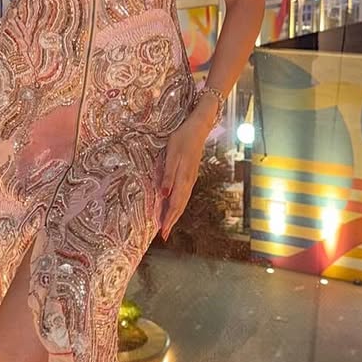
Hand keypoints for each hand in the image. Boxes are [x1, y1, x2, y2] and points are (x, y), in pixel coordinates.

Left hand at [158, 110, 210, 239]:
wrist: (199, 127)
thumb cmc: (182, 138)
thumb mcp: (172, 155)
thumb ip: (168, 175)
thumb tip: (164, 195)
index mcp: (183, 178)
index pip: (174, 204)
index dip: (168, 219)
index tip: (163, 232)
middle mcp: (188, 181)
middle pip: (180, 206)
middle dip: (171, 220)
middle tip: (164, 234)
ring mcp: (191, 178)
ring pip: (183, 201)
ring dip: (175, 213)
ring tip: (168, 223)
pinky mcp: (190, 174)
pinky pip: (184, 194)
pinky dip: (178, 203)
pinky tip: (174, 204)